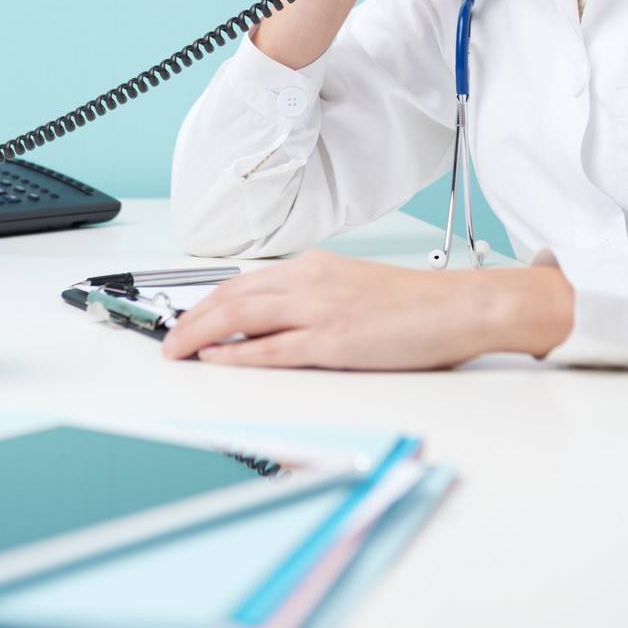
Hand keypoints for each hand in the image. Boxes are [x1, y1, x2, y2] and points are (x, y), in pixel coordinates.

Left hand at [160, 249, 574, 370]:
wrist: (460, 306)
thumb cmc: (416, 305)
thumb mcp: (354, 290)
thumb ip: (313, 302)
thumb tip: (273, 327)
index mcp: (315, 267)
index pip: (245, 283)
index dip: (207, 302)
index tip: (186, 319)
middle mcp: (312, 280)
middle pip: (233, 296)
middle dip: (191, 319)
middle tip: (167, 340)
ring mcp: (322, 309)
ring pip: (243, 316)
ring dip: (201, 334)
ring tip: (176, 350)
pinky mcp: (335, 339)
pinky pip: (274, 348)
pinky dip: (238, 354)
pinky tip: (217, 359)